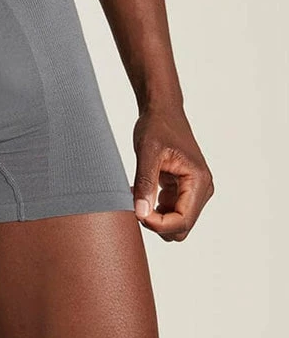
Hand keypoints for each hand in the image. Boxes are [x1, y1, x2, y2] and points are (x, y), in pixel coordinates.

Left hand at [131, 104, 213, 241]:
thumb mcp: (147, 152)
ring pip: (176, 222)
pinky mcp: (184, 189)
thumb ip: (145, 183)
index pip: (183, 220)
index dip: (159, 225)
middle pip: (181, 227)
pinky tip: (141, 191)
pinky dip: (155, 208)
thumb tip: (140, 212)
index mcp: (198, 181)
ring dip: (155, 216)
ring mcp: (194, 190)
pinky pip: (171, 211)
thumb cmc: (158, 126)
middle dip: (157, 223)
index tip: (137, 213)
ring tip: (137, 194)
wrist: (162, 111)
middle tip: (135, 204)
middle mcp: (201, 189)